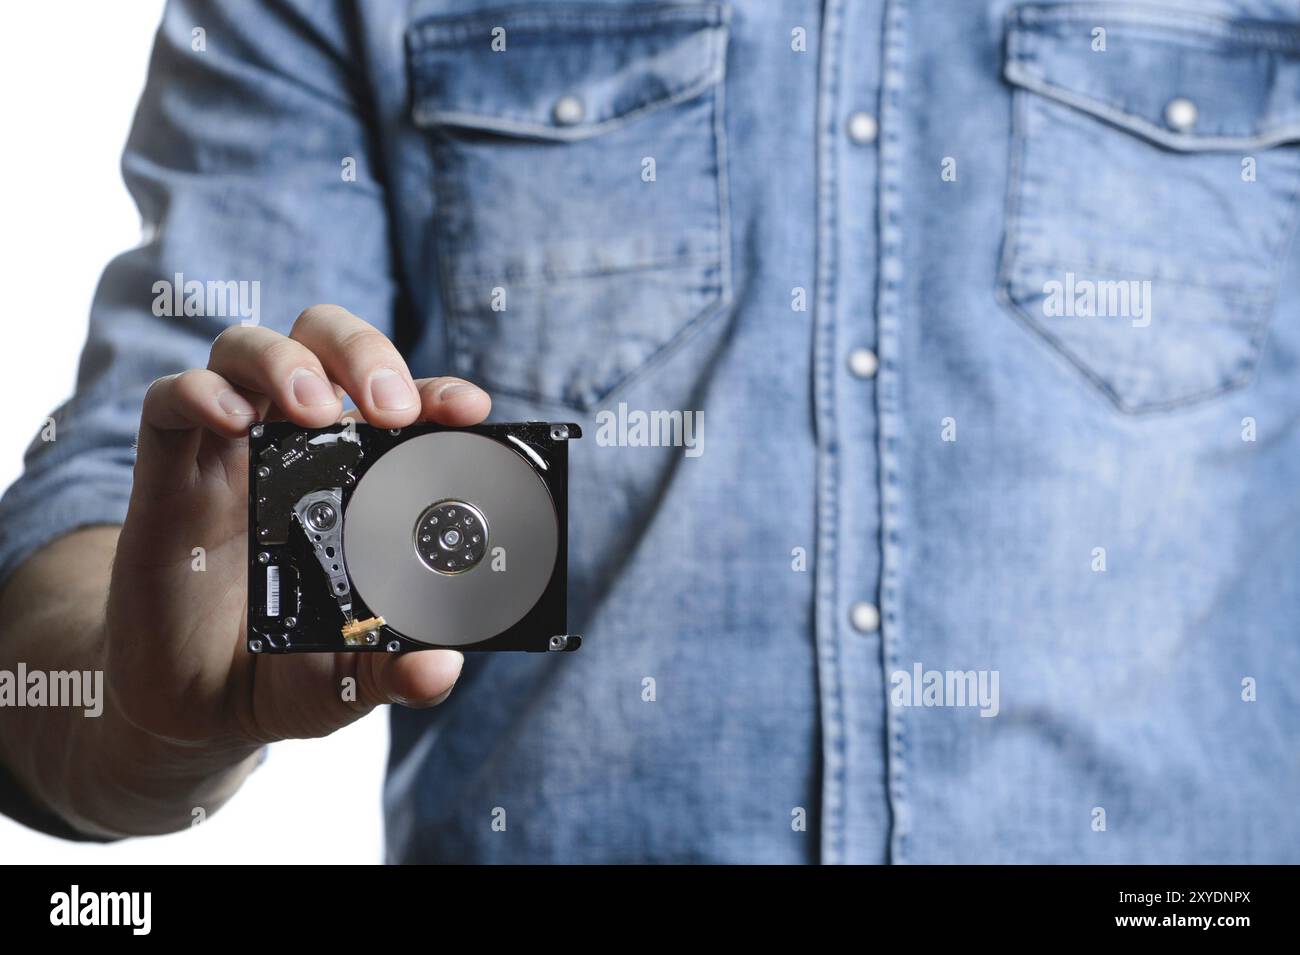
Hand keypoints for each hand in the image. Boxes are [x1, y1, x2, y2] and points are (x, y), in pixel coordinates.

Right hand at [107, 305, 489, 749]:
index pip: (399, 404)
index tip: (470, 409)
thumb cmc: (283, 668)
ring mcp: (229, 452)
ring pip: (247, 350)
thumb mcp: (349, 676)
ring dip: (286, 362)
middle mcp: (295, 446)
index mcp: (357, 474)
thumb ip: (394, 671)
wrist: (192, 705)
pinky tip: (234, 421)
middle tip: (390, 407)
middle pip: (324, 343)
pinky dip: (200, 394)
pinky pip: (170, 402)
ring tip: (316, 411)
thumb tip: (440, 670)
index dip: (435, 393)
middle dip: (362, 352)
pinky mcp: (168, 474)